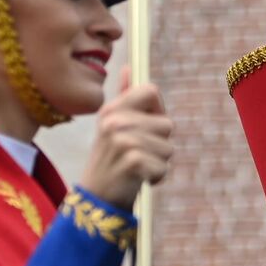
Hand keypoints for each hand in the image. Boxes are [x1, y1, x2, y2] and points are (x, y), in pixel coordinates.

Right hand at [78, 66, 172, 209]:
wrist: (97, 197)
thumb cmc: (111, 159)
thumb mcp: (113, 126)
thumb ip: (125, 98)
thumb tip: (129, 68)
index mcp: (112, 109)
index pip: (152, 90)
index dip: (157, 111)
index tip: (146, 128)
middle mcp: (115, 121)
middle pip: (168, 124)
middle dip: (160, 145)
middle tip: (136, 155)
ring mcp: (123, 140)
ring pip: (169, 148)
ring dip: (158, 163)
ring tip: (136, 167)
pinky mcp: (133, 161)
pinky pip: (164, 167)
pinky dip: (156, 177)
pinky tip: (137, 179)